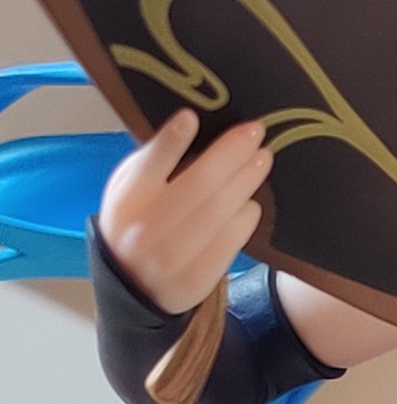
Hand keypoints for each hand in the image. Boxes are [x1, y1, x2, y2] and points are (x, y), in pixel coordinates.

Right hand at [98, 109, 272, 314]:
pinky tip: (251, 200)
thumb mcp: (132, 188)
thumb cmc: (139, 220)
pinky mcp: (196, 279)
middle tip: (256, 131)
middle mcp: (145, 230)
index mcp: (126, 201)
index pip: (149, 166)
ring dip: (247, 180)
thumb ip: (156, 159)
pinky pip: (231, 240)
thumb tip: (191, 120)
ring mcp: (171, 258)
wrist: (134, 286)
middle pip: (199, 185)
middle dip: (232, 153)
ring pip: (220, 212)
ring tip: (263, 158)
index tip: (192, 117)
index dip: (170, 141)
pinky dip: (246, 216)